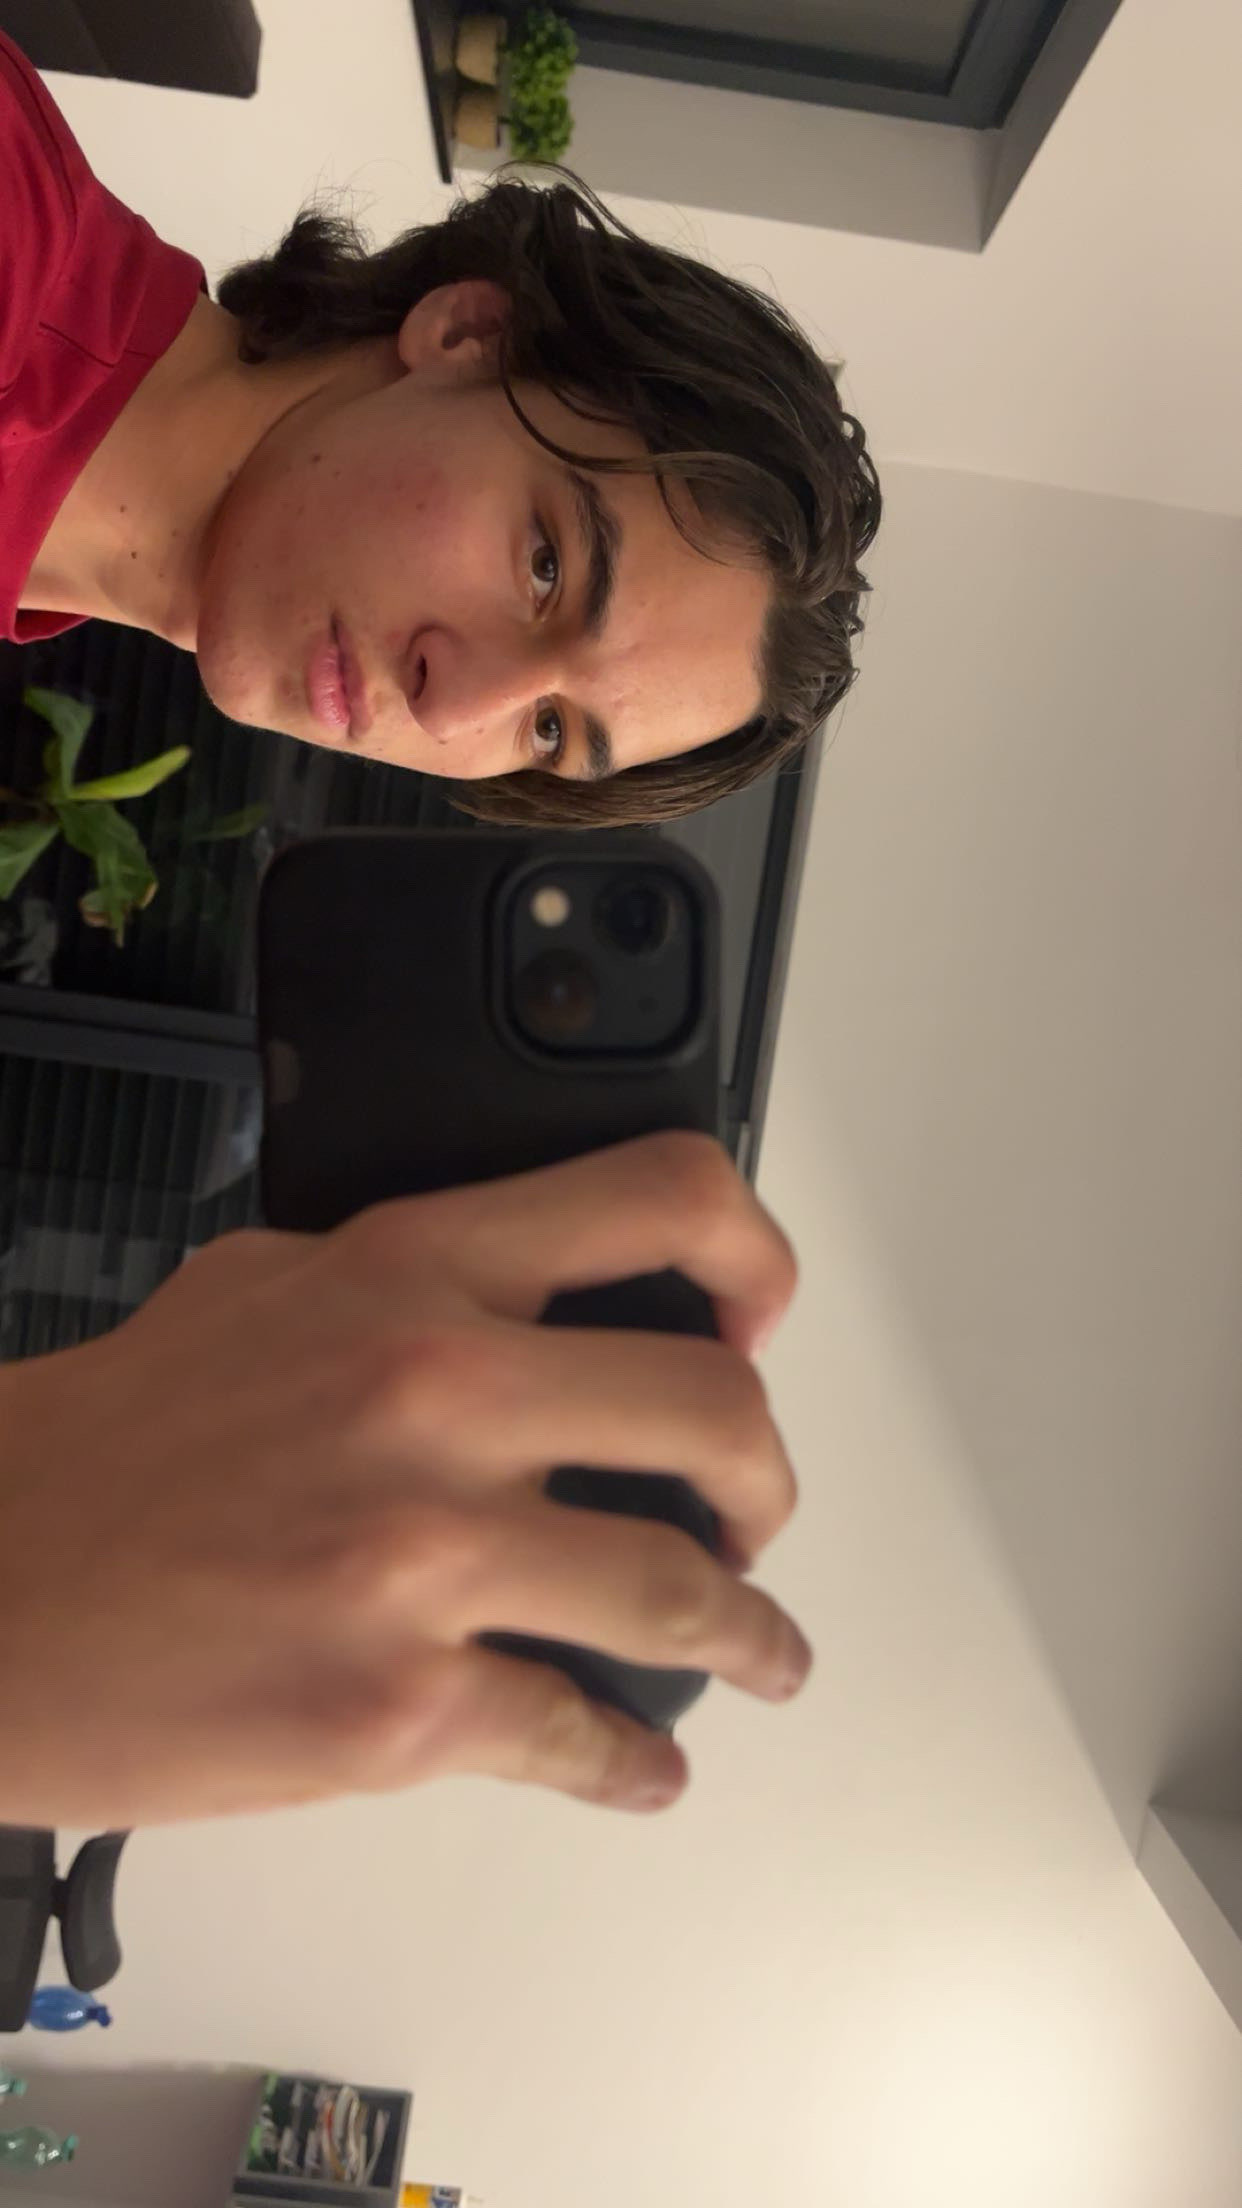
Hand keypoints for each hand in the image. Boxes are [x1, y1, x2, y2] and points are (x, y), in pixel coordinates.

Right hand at [1, 1133, 806, 1827]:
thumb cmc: (101, 1448)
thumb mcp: (260, 1287)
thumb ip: (411, 1282)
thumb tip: (529, 1311)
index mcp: (409, 1274)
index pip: (658, 1198)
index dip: (750, 1254)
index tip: (760, 1316)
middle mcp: (434, 1394)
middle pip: (715, 1410)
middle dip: (765, 1482)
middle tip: (756, 1518)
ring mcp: (422, 1557)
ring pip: (679, 1591)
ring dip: (749, 1635)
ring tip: (760, 1652)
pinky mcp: (395, 1708)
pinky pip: (575, 1735)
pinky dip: (631, 1763)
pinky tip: (640, 1765)